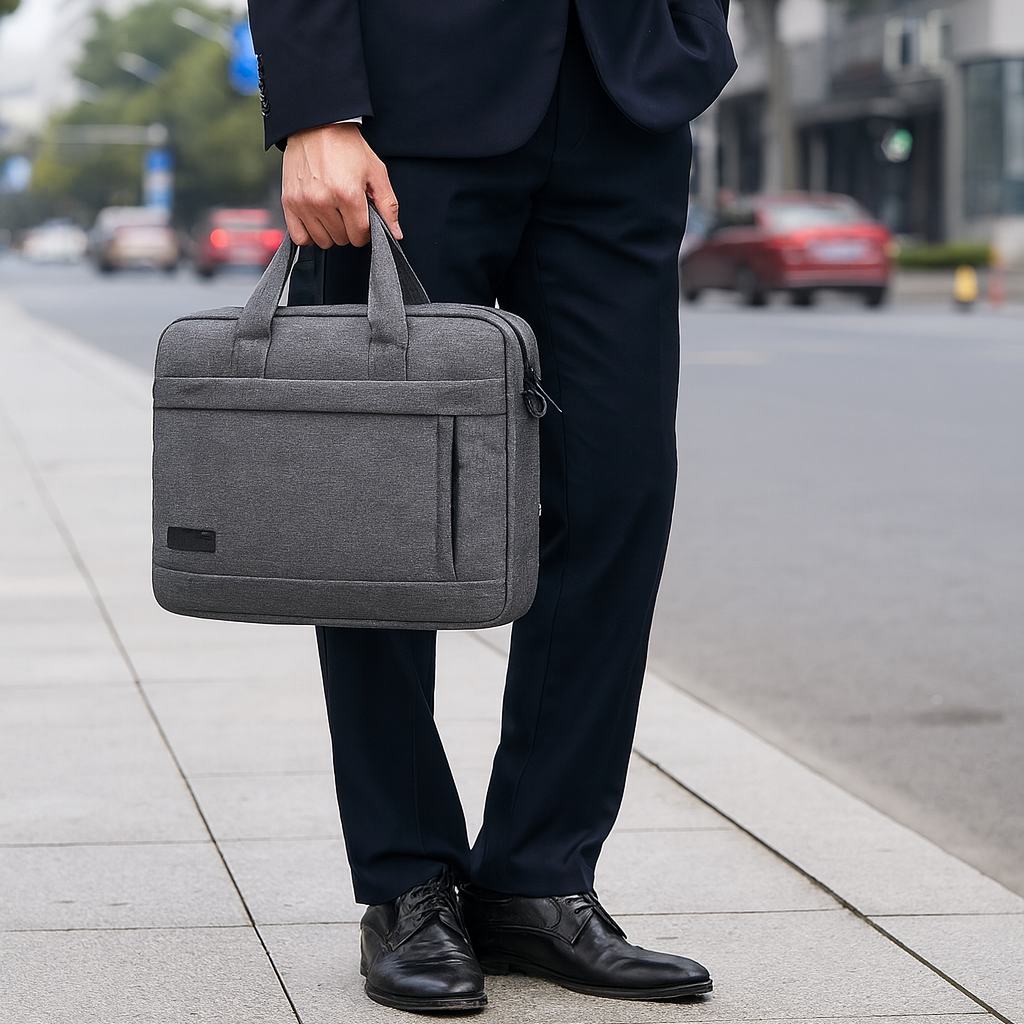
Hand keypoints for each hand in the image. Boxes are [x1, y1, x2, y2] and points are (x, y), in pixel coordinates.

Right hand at [281, 123, 400, 247]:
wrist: (317, 125)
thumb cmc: (346, 146)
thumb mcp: (376, 172)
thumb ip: (388, 206)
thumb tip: (395, 233)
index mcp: (348, 194)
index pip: (359, 235)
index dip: (365, 231)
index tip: (362, 220)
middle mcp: (323, 201)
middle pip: (342, 239)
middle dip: (348, 229)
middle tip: (347, 210)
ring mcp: (304, 203)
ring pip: (322, 241)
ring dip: (330, 232)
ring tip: (332, 212)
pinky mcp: (289, 202)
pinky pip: (300, 237)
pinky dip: (309, 234)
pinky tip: (317, 221)